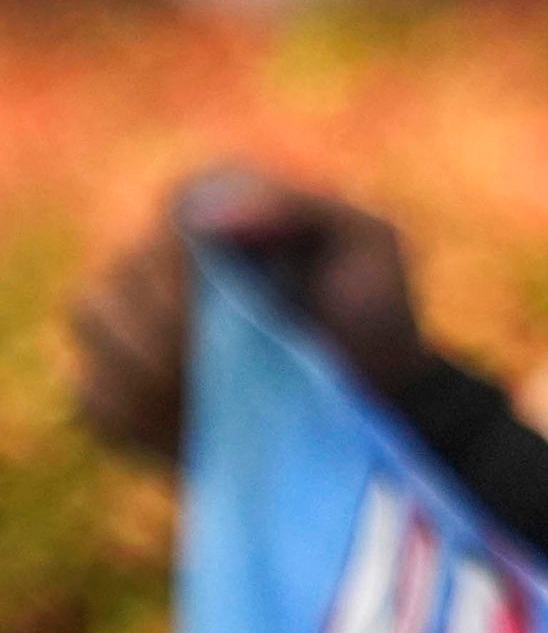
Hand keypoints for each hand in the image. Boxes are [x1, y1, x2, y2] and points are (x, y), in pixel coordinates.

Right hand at [70, 165, 427, 457]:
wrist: (371, 401)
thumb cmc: (371, 315)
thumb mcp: (369, 248)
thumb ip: (298, 209)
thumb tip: (202, 219)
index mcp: (218, 208)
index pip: (170, 214)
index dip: (193, 262)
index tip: (242, 305)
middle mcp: (157, 253)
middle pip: (120, 271)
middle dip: (174, 328)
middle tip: (235, 365)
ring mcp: (123, 317)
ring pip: (92, 321)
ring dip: (151, 368)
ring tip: (215, 394)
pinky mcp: (113, 382)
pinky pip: (91, 392)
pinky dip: (136, 415)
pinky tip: (188, 424)